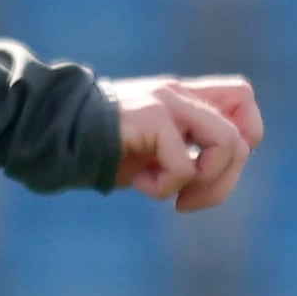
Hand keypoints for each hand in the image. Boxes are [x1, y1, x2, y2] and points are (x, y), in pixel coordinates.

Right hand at [109, 75, 262, 209]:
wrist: (52, 133)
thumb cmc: (97, 148)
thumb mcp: (150, 148)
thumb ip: (184, 150)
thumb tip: (219, 180)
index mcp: (183, 97)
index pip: (244, 100)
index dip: (244, 139)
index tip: (209, 172)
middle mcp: (180, 94)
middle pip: (244, 135)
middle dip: (224, 181)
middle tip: (189, 201)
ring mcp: (167, 101)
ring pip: (228, 144)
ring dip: (204, 183)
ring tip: (168, 193)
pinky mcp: (152, 115)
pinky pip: (184, 164)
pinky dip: (164, 186)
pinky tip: (138, 183)